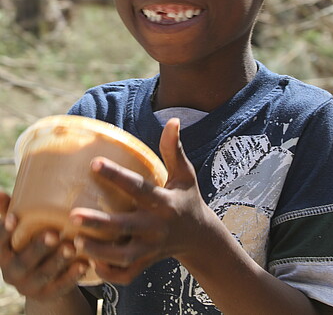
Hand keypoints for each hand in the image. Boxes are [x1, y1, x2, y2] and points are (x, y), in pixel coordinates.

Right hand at [0, 190, 86, 300]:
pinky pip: (61, 286)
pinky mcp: (49, 294)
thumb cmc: (32, 244)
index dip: (3, 232)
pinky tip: (84, 265)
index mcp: (4, 254)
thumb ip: (9, 213)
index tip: (13, 218)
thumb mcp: (21, 232)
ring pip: (44, 273)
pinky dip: (72, 276)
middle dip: (39, 247)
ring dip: (59, 260)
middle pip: (24, 261)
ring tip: (71, 247)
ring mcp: (30, 285)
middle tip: (54, 234)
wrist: (44, 281)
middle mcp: (13, 271)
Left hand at [70, 118, 213, 284]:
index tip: (94, 163)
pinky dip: (108, 272)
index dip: (117, 176)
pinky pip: (125, 274)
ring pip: (123, 256)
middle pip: (126, 227)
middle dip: (100, 223)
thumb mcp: (184, 174)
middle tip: (73, 215)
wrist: (198, 236)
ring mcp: (151, 249)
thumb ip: (174, 149)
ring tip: (75, 240)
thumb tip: (173, 120)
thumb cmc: (187, 198)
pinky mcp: (146, 263)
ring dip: (99, 250)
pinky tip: (90, 261)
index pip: (140, 188)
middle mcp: (157, 227)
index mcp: (165, 202)